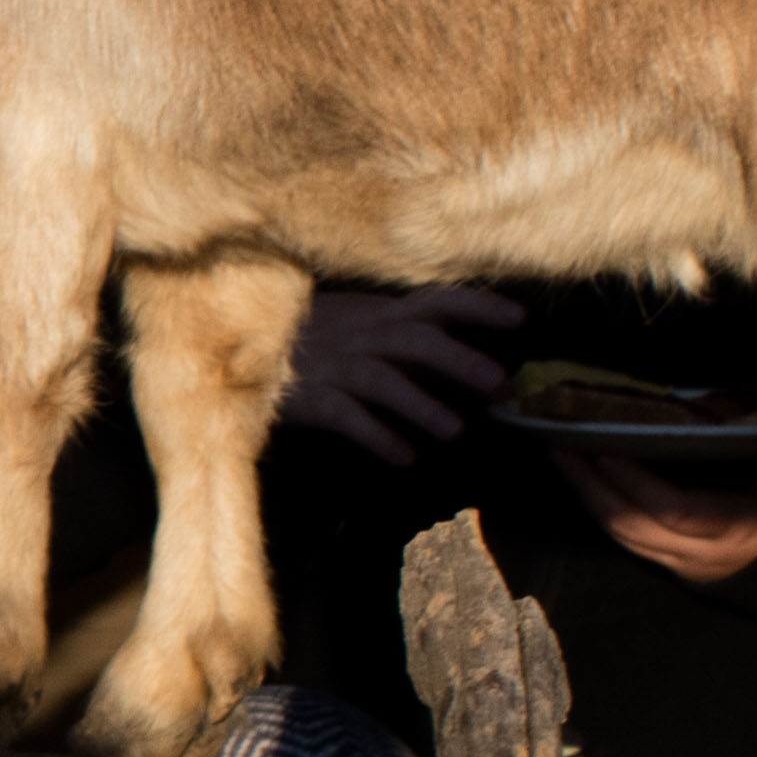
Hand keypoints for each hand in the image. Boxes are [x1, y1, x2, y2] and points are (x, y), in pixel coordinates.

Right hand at [276, 283, 523, 465]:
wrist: (236, 341)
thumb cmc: (311, 337)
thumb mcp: (360, 323)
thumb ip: (407, 337)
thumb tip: (469, 362)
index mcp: (380, 313)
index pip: (436, 301)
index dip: (478, 307)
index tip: (520, 318)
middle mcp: (362, 334)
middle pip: (415, 340)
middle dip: (458, 359)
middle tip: (498, 384)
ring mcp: (334, 365)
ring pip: (382, 379)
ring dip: (420, 403)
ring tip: (454, 431)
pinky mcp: (308, 397)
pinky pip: (345, 416)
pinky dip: (376, 434)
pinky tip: (404, 456)